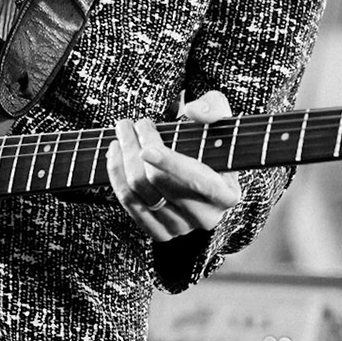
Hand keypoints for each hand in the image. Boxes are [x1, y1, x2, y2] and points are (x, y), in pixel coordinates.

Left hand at [107, 90, 242, 240]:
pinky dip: (117, 177)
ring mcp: (181, 227)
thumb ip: (214, 109)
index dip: (170, 164)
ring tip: (120, 135)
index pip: (196, 181)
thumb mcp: (221, 121)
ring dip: (123, 160)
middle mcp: (206, 217)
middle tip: (127, 124)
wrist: (203, 174)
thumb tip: (194, 111)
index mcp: (226, 194)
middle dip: (136, 149)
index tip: (147, 147)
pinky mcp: (159, 232)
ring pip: (139, 193)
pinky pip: (130, 205)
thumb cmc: (211, 145)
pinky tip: (115, 155)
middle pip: (158, 183)